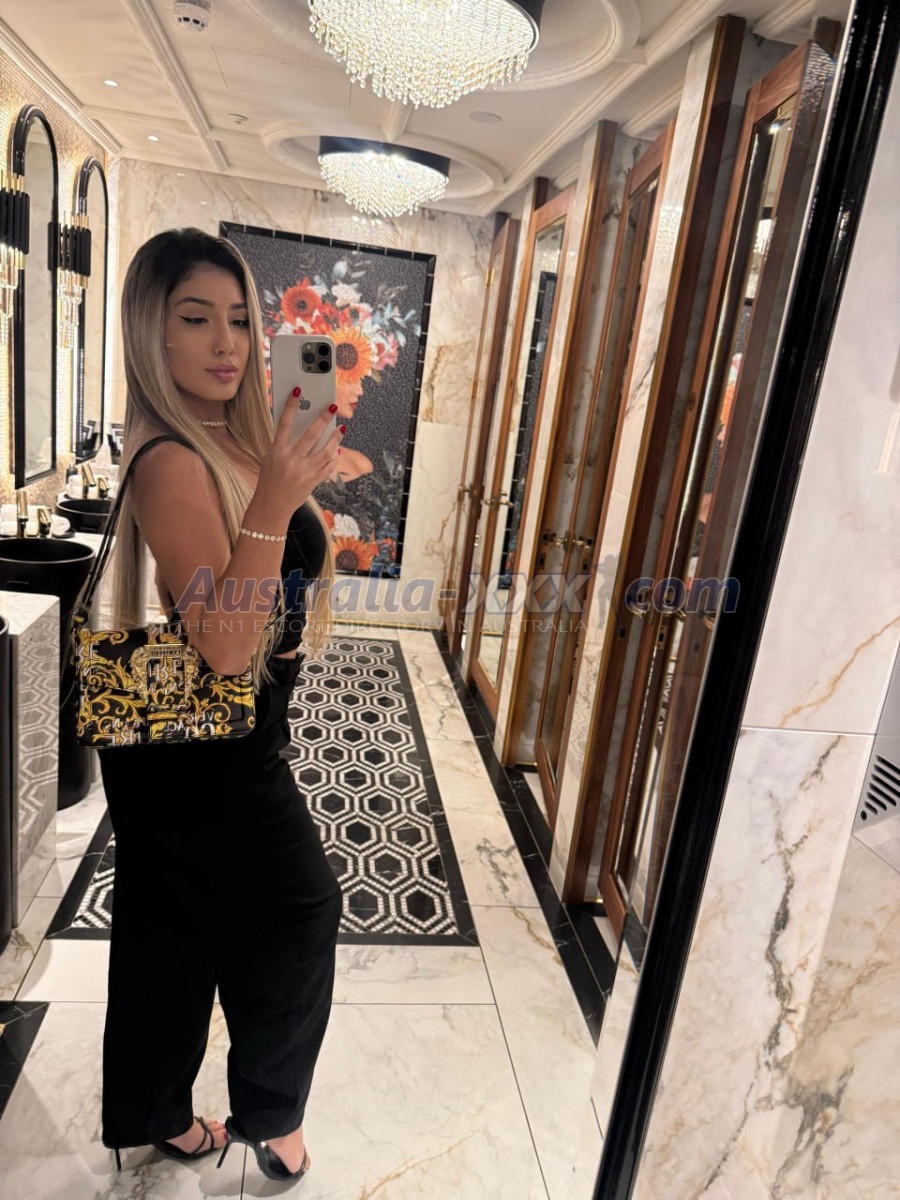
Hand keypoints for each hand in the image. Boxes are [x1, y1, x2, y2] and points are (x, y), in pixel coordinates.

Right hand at [257, 388, 343, 517]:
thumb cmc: (270, 480)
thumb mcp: (270, 459)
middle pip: (311, 434)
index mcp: (277, 451)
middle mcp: (291, 460)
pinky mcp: (313, 481)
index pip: (284, 423)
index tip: (297, 390)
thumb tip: (301, 427)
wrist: (271, 507)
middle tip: (332, 406)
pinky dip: (334, 457)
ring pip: (326, 451)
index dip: (291, 405)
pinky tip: (338, 450)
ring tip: (341, 429)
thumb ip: (283, 443)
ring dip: (335, 439)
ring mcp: (304, 471)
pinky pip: (328, 466)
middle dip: (323, 418)